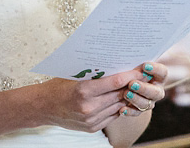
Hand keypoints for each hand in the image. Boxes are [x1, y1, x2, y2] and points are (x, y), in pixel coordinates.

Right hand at [32, 63, 165, 131]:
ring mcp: (91, 120)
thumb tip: (118, 62)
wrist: (44, 107)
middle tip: (145, 75)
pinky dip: (119, 106)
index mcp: (83, 90)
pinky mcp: (92, 127)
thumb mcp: (75, 74)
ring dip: (128, 96)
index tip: (141, 69)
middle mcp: (88, 107)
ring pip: (118, 106)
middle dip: (133, 85)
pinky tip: (124, 98)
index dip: (131, 75)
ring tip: (137, 86)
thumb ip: (96, 72)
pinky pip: (112, 115)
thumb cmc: (59, 85)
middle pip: (119, 94)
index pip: (115, 82)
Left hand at [118, 62, 166, 117]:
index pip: (162, 72)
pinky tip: (122, 110)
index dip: (155, 69)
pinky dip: (129, 112)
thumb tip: (127, 56)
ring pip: (146, 104)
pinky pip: (136, 113)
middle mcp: (157, 90)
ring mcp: (149, 101)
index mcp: (159, 77)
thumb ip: (136, 65)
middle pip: (155, 92)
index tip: (144, 65)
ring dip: (136, 99)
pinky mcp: (140, 110)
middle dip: (144, 88)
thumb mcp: (136, 65)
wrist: (127, 82)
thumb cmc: (133, 69)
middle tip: (132, 84)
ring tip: (125, 93)